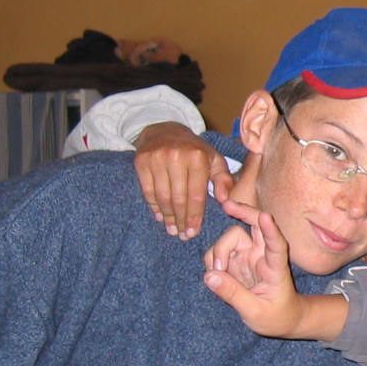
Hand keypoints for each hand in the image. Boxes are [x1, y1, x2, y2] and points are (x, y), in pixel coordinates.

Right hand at [135, 122, 231, 239]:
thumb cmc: (194, 150)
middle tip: (182, 235)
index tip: (193, 231)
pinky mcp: (142, 161)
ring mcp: (157, 158)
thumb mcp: (214, 160)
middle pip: (179, 198)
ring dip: (167, 216)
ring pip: (163, 196)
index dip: (195, 216)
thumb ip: (223, 179)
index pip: (196, 195)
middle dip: (181, 220)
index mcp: (198, 157)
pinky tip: (159, 216)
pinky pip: (148, 190)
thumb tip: (225, 200)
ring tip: (171, 229)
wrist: (165, 130)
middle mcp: (177, 157)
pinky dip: (153, 206)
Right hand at [201, 199, 306, 336]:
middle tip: (225, 205)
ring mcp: (249, 256)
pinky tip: (215, 276)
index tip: (265, 216)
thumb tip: (209, 276)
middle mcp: (263, 256)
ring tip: (217, 275)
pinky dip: (212, 260)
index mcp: (276, 267)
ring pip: (232, 238)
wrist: (282, 320)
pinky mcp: (236, 262)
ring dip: (218, 250)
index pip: (276, 245)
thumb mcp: (255, 312)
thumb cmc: (276, 317)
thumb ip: (233, 294)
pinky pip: (219, 252)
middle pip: (255, 225)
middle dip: (242, 212)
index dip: (271, 230)